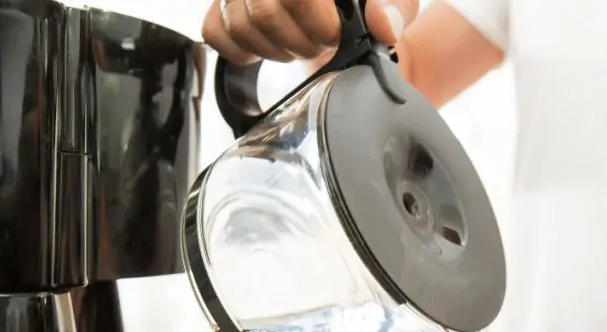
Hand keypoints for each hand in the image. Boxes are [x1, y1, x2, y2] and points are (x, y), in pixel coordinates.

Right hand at [201, 0, 419, 65]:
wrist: (342, 4)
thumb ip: (392, 6)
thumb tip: (383, 26)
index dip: (319, 24)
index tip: (335, 34)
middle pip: (264, 13)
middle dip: (300, 41)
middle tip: (320, 41)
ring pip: (240, 26)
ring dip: (276, 49)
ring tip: (299, 43)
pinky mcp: (221, 5)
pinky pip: (215, 32)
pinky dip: (242, 51)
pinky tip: (268, 47)